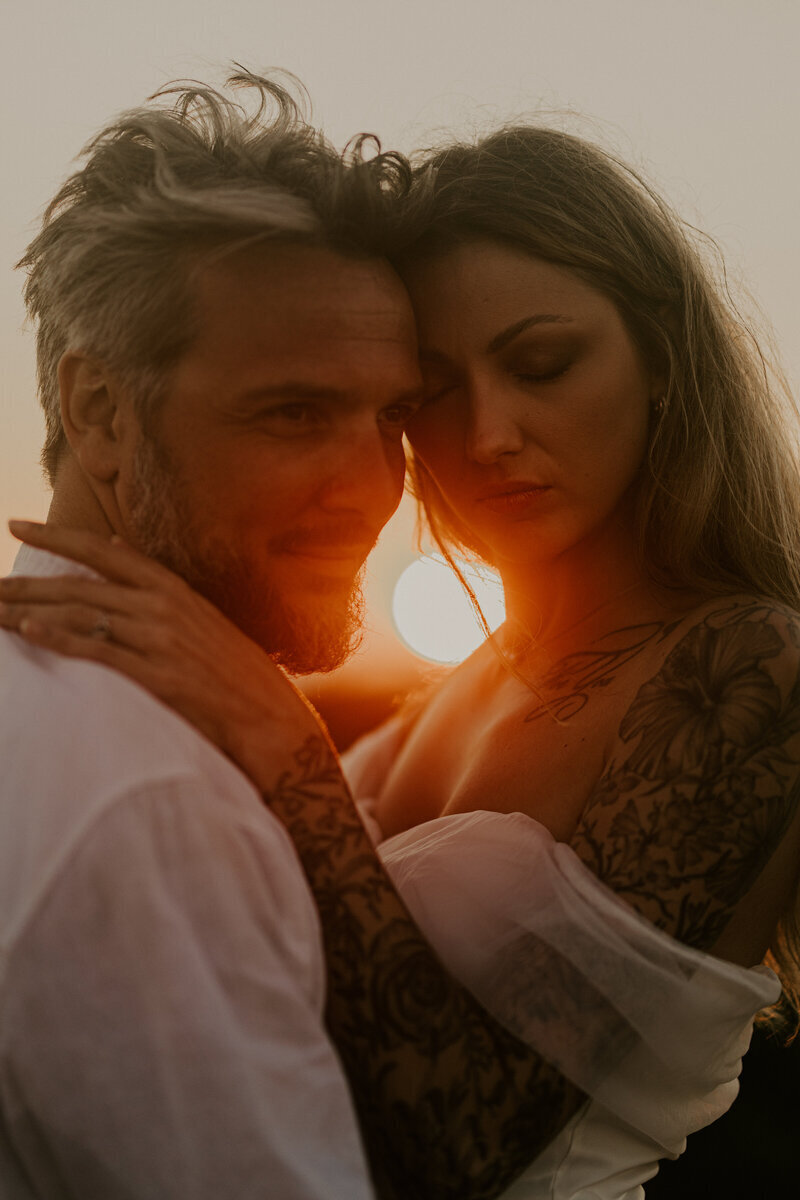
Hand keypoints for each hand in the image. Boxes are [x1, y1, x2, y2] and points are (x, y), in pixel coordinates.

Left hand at [0, 520, 327, 790]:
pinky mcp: (159, 676)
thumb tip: (120, 544)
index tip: (16, 526)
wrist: (271, 721)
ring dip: (28, 611)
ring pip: (81, 614)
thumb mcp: (201, 617)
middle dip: (25, 582)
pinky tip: (28, 631)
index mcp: (174, 589)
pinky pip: (99, 651)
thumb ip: (159, 585)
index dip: (57, 536)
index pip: (105, 551)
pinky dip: (61, 639)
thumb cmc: (235, 674)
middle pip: (80, 585)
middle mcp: (164, 607)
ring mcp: (161, 640)